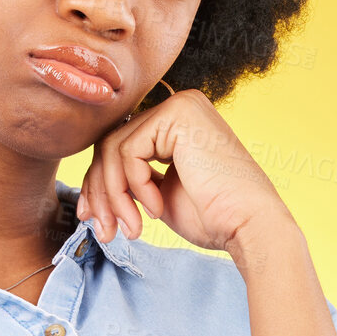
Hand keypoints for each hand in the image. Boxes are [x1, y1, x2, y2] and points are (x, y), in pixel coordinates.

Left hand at [76, 88, 289, 254]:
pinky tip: (156, 209)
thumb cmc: (214, 216)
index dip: (100, 184)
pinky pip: (128, 152)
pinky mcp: (176, 114)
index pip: (119, 146)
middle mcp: (177, 106)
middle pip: (110, 145)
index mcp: (176, 123)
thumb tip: (88, 190)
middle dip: (100, 192)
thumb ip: (130, 181)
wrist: (248, 226)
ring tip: (129, 227)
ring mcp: (178, 106)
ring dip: (114, 196)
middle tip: (104, 229)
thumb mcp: (159, 194)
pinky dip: (133, 187)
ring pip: (112, 149)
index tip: (95, 219)